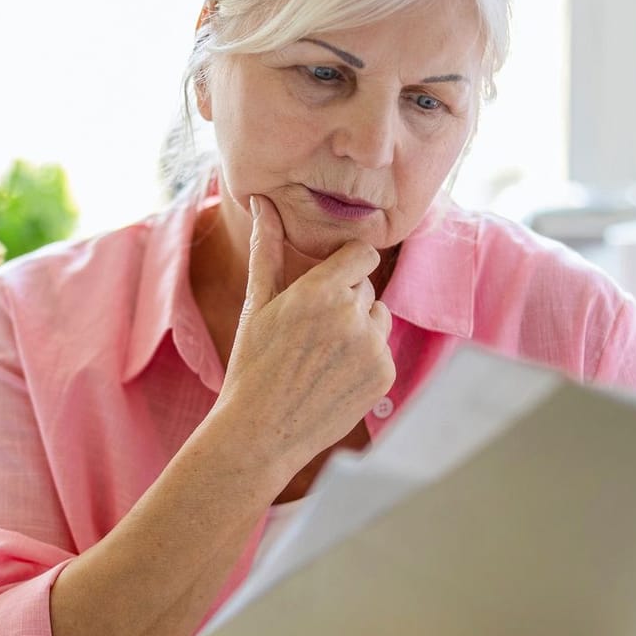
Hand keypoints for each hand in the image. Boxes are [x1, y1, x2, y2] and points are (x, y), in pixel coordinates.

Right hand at [212, 195, 394, 483]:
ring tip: (321, 357)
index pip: (361, 254)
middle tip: (310, 334)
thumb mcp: (256, 304)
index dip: (346, 266)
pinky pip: (383, 351)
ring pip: (378, 317)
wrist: (260, 434)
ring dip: (359, 328)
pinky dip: (365, 361)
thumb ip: (268, 248)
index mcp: (319, 292)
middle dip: (345, 301)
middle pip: (366, 287)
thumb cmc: (251, 366)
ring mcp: (372, 348)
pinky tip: (333, 379)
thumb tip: (262, 202)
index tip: (329, 283)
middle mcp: (352, 316)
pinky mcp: (385, 376)